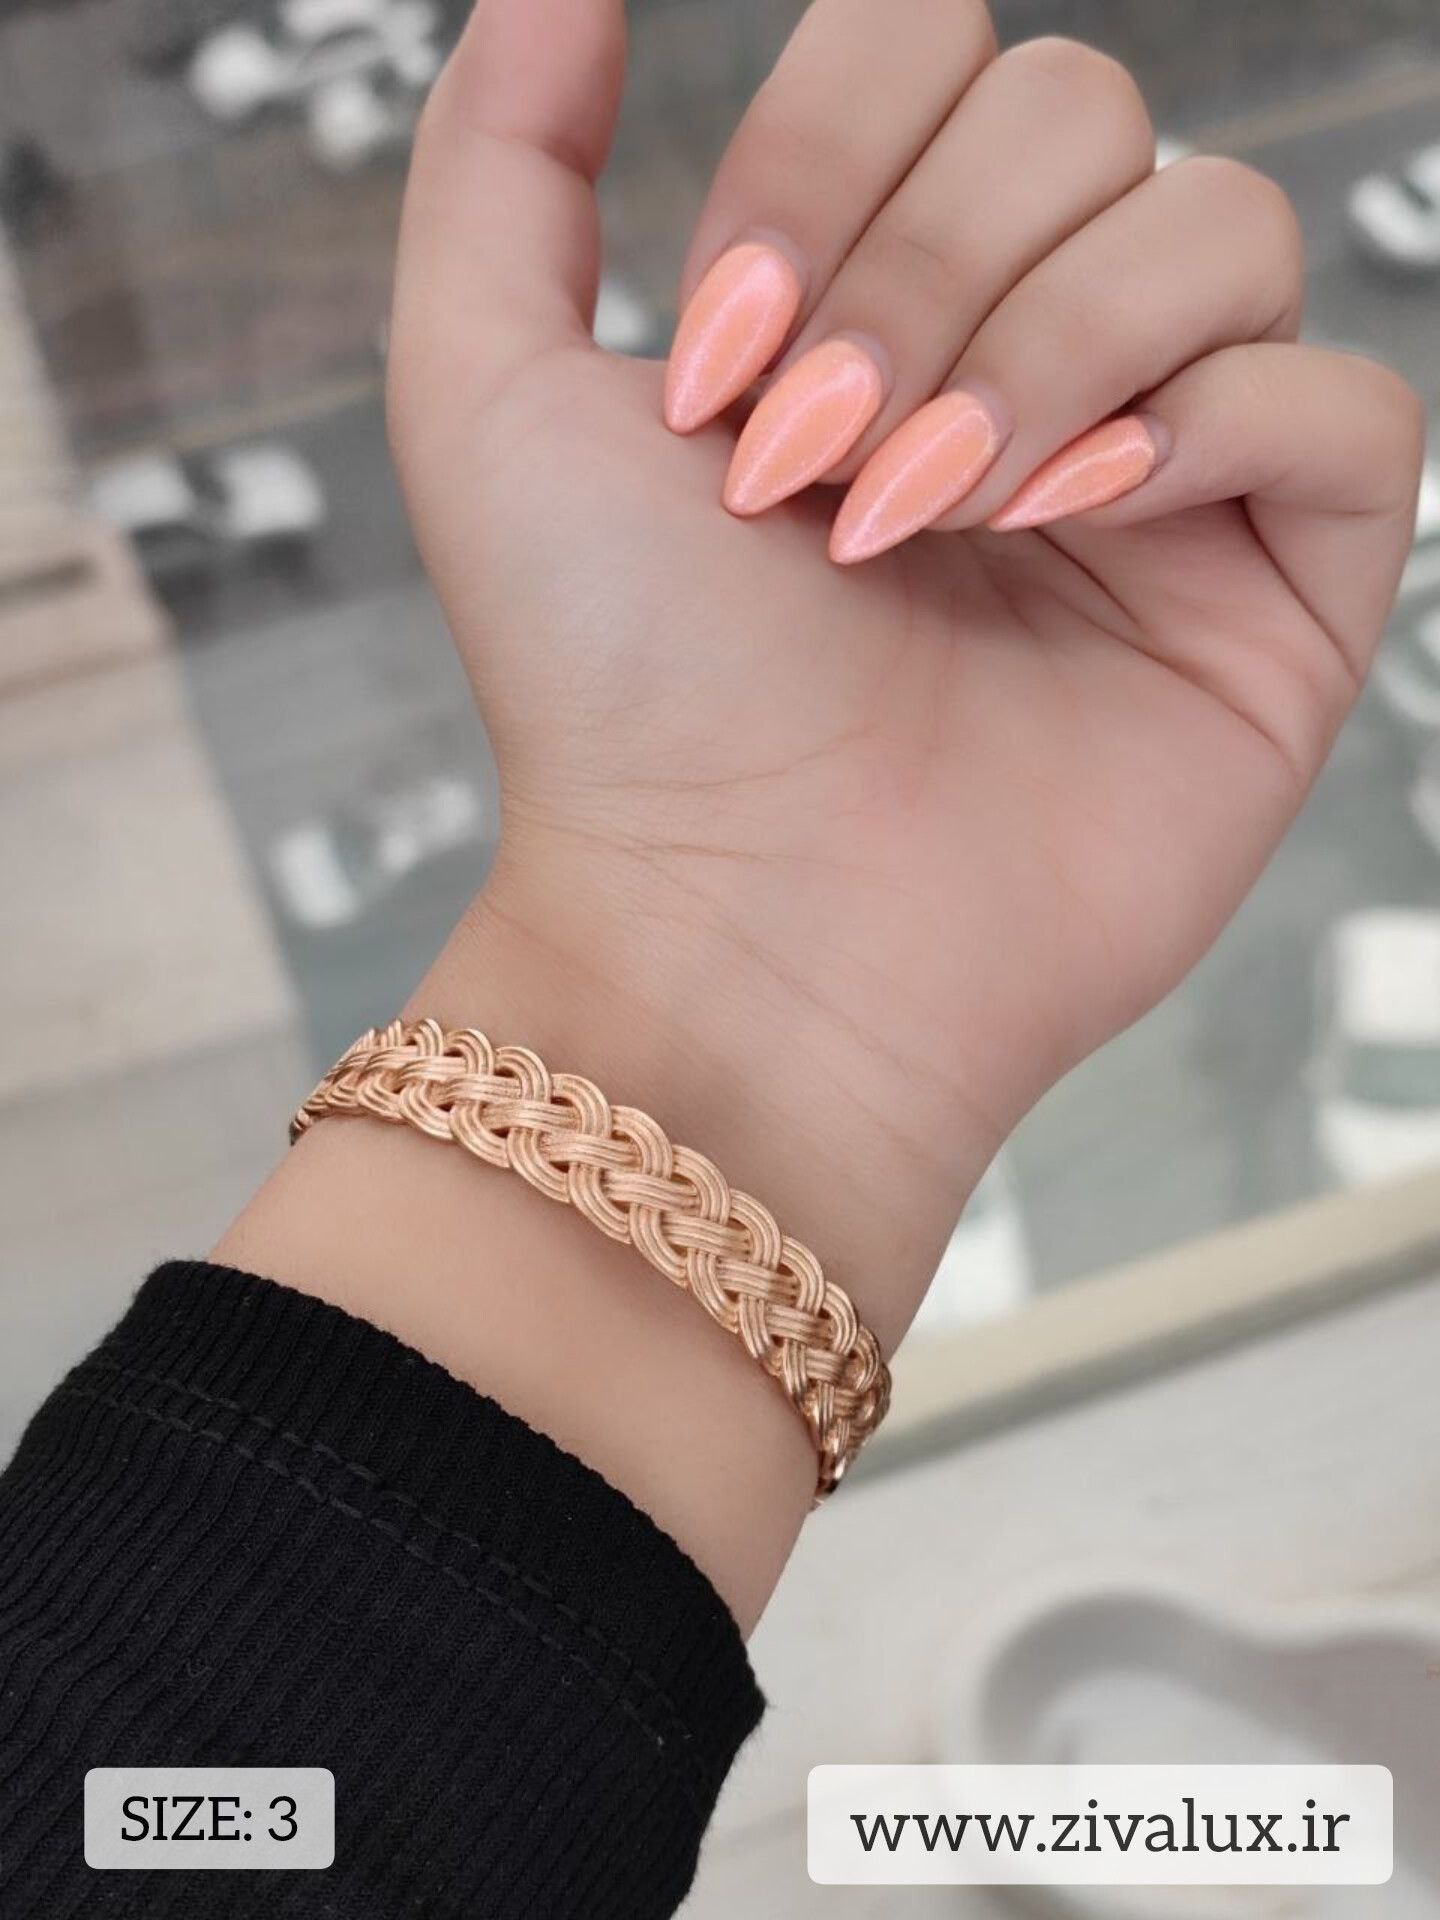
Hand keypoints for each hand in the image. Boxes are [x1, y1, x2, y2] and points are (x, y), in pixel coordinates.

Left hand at [386, 0, 1421, 1350]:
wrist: (730, 927)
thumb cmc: (612, 691)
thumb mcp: (483, 391)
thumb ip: (502, 153)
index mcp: (879, 293)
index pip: (939, 47)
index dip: (828, 158)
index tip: (718, 368)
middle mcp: (1035, 357)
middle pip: (1083, 111)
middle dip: (922, 267)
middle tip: (814, 468)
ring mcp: (1169, 476)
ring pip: (1221, 224)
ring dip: (1047, 346)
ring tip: (927, 516)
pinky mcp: (1279, 598)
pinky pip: (1343, 403)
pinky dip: (1212, 424)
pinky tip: (1079, 518)